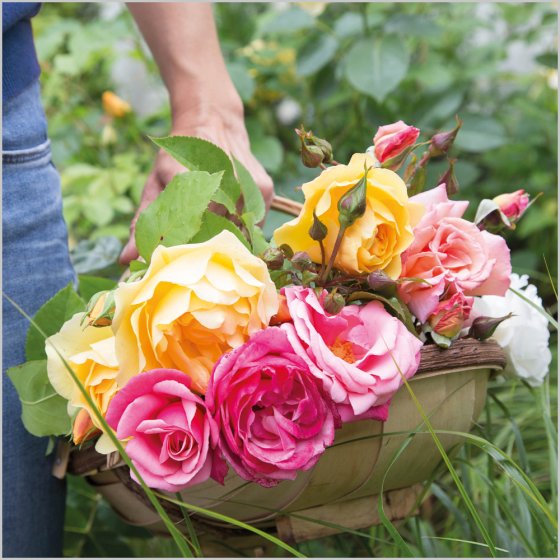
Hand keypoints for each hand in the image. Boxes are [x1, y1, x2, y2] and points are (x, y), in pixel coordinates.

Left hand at [119, 116, 273, 264]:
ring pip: (237, 235)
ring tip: (213, 232)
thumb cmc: (179, 158)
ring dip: (225, 239)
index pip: (184, 237)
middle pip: (213, 238)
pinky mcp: (264, 190)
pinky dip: (243, 231)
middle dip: (202, 248)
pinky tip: (231, 219)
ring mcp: (246, 187)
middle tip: (194, 247)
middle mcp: (221, 184)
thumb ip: (142, 223)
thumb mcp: (156, 184)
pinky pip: (254, 227)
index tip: (175, 257)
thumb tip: (127, 260)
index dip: (180, 251)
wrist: (212, 121)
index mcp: (187, 182)